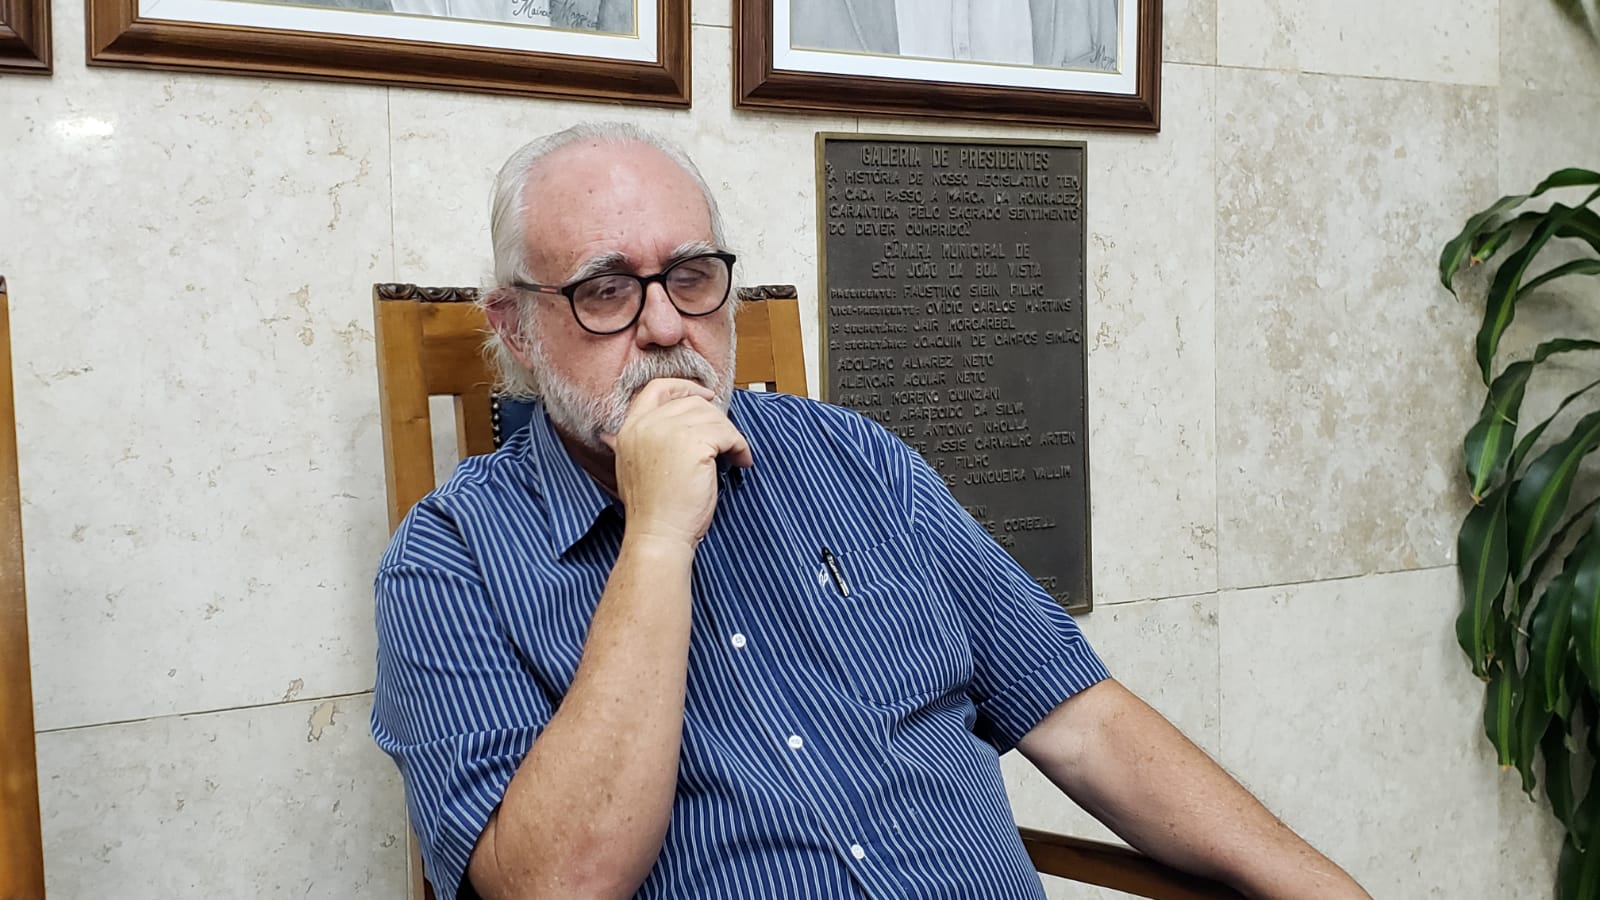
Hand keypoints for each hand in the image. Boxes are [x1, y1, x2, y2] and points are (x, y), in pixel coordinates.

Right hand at [600, 378, 752, 546]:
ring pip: (714, 417)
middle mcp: (647, 425)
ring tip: (735, 455)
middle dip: (716, 420)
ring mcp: (670, 431)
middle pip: (693, 403)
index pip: (657, 389)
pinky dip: (740, 446)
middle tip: (727, 441)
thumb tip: (675, 426)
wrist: (658, 535)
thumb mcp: (635, 466)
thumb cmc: (654, 510)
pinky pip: (728, 434)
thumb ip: (647, 440)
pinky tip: (740, 462)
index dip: (685, 387)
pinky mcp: (694, 443)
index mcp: (630, 428)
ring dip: (731, 436)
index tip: (706, 396)